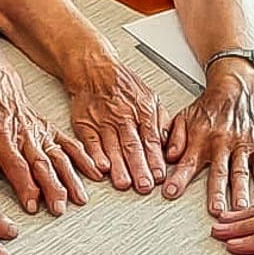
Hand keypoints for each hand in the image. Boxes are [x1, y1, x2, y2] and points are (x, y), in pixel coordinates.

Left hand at [0, 65, 97, 215]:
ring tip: (79, 198)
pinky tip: (94, 172)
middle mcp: (25, 135)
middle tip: (59, 208)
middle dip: (53, 188)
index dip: (25, 186)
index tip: (32, 205)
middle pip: (42, 164)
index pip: (16, 165)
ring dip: (70, 179)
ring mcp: (41, 132)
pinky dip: (83, 158)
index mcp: (2, 136)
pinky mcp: (51, 130)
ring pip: (59, 157)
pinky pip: (70, 144)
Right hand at [66, 59, 168, 194]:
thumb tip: (168, 144)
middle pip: (132, 146)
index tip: (158, 176)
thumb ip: (160, 122)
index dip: (155, 159)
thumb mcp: (150, 97)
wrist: (93, 69)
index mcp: (142, 111)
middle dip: (139, 167)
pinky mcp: (85, 124)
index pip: (151, 140)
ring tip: (124, 183)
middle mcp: (123, 117)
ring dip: (118, 167)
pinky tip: (101, 168)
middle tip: (143, 185)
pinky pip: (91, 142)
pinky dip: (95, 156)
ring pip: (112, 147)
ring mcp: (103, 121)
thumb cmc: (123, 85)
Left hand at [164, 64, 253, 214]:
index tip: (171, 193)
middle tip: (215, 209)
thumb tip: (168, 157)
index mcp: (200, 138)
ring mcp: (241, 145)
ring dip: (241, 191)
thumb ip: (174, 138)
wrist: (236, 87)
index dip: (179, 178)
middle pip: (218, 172)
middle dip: (216, 192)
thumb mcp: (184, 117)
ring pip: (240, 171)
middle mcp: (221, 142)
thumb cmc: (210, 107)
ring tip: (240, 208)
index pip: (187, 162)